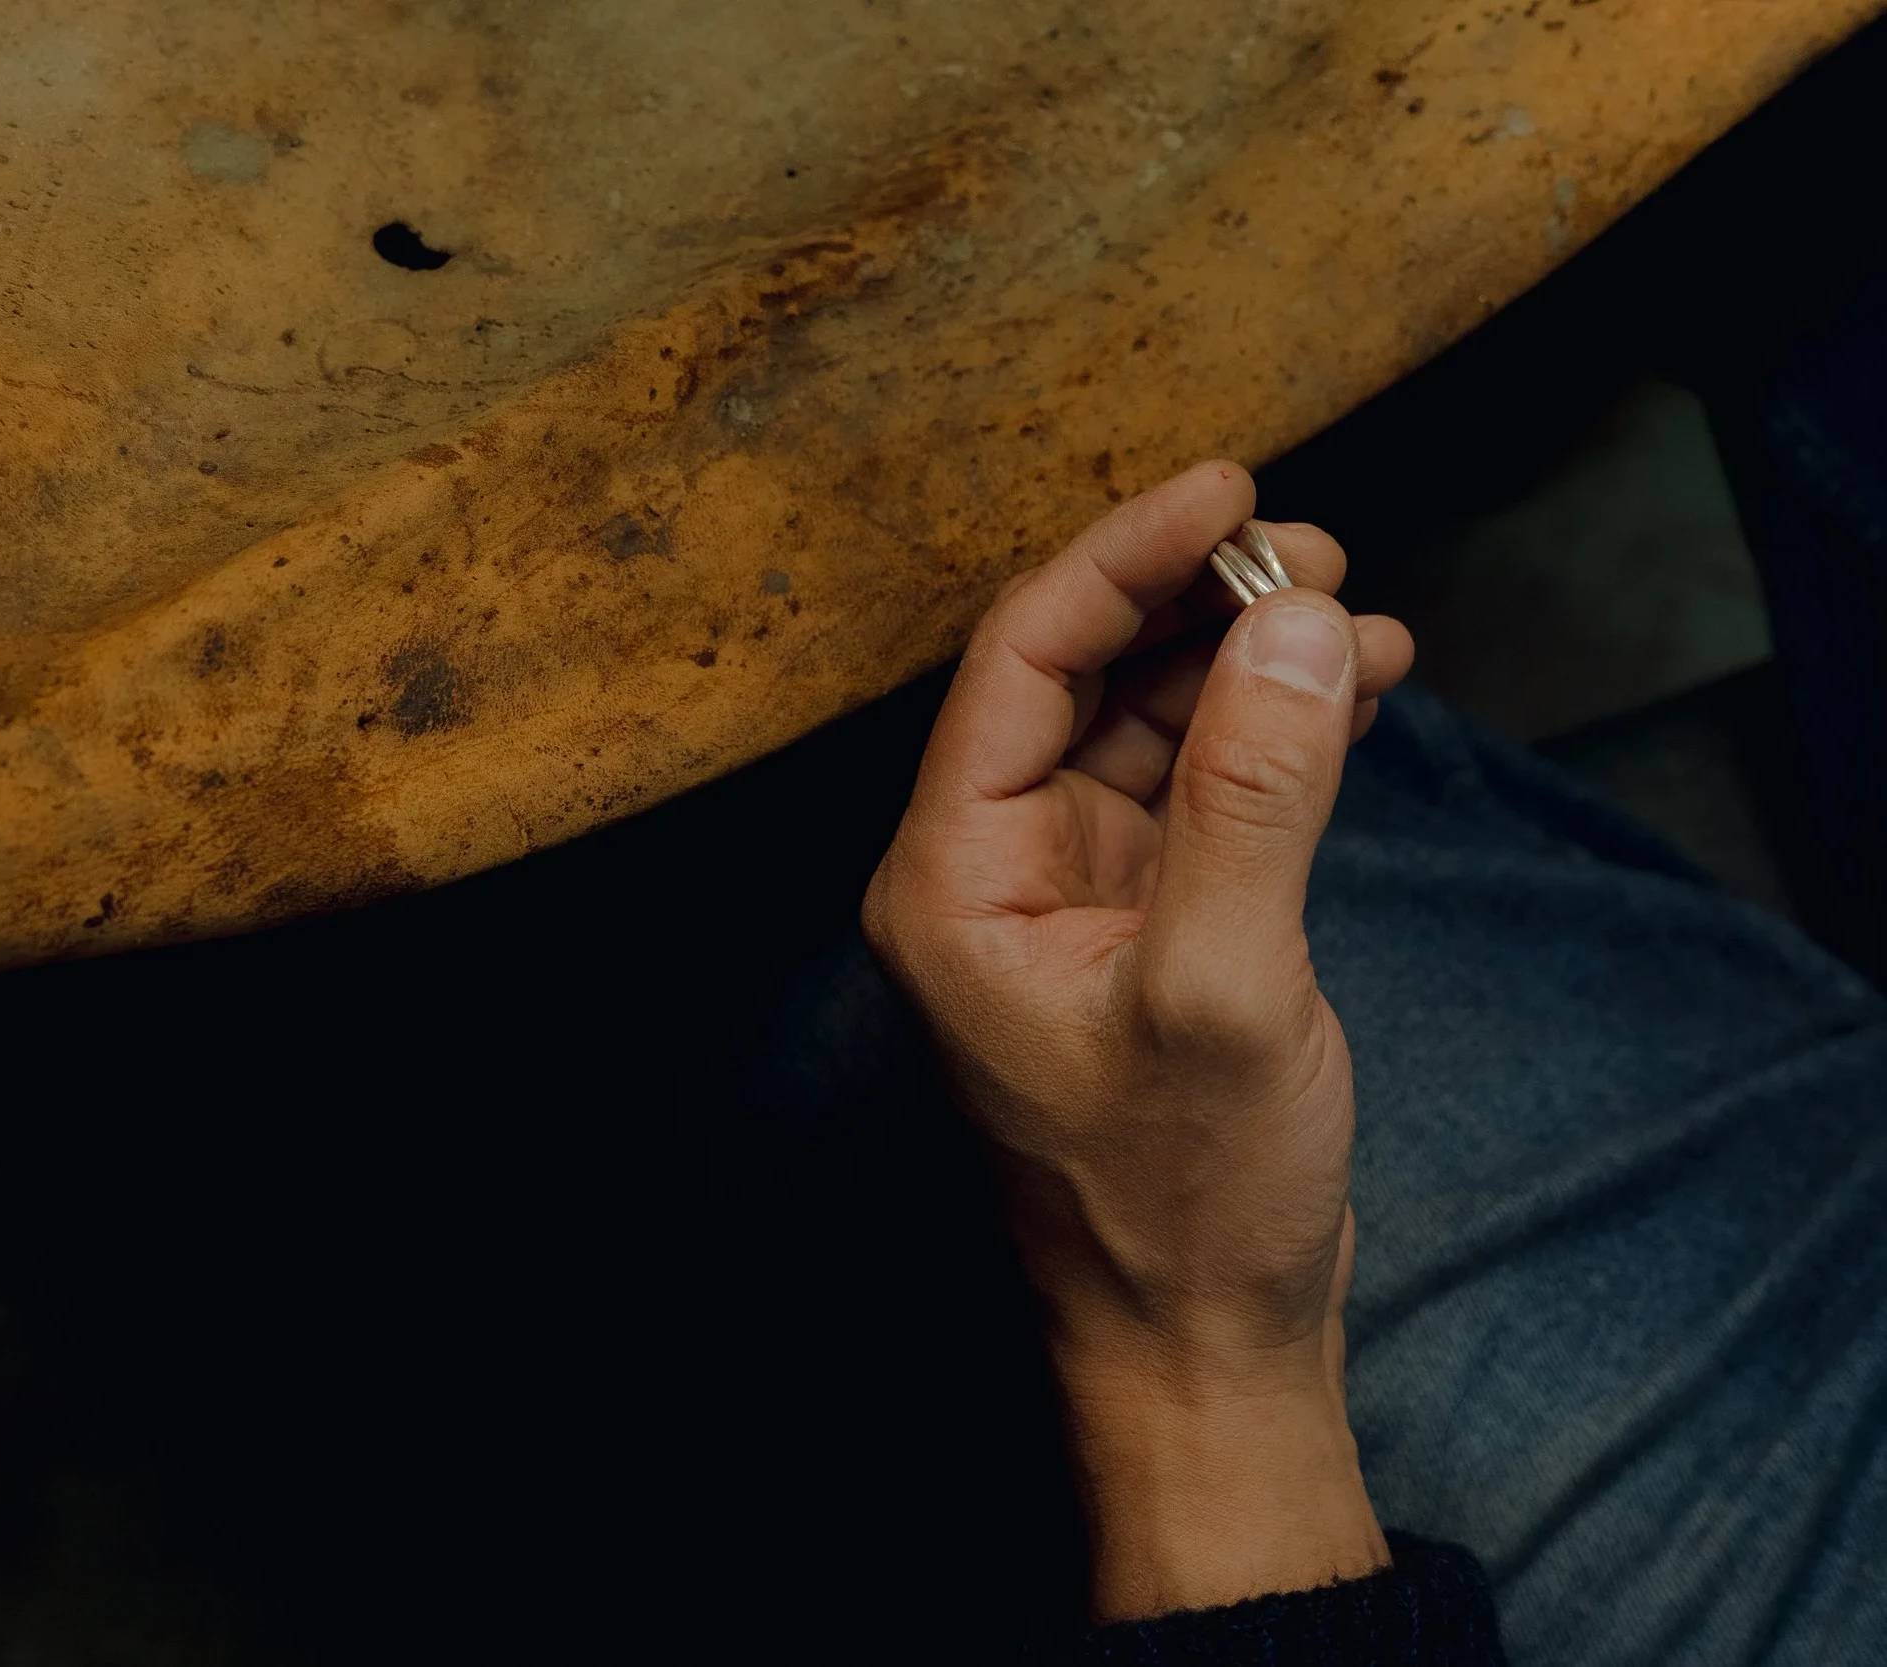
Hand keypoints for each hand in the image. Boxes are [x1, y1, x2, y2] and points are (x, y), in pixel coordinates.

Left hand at [862, 462, 1414, 1618]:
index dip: (1122, 557)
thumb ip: (1255, 797)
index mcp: (952, 877)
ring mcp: (1072, 895)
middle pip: (1084, 676)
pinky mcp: (1146, 923)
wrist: (1203, 1339)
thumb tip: (1294, 622)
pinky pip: (1201, 791)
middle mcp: (994, 869)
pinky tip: (1356, 694)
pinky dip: (1274, 737)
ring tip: (1360, 619)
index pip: (1021, 659)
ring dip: (1249, 663)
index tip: (1232, 486)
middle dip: (1198, 602)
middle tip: (1316, 555)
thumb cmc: (1181, 1198)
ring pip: (1151, 724)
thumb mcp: (1224, 987)